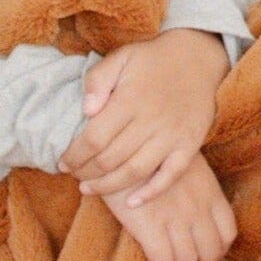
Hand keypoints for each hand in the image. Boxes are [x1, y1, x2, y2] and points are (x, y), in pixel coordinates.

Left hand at [58, 29, 228, 205]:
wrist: (197, 57)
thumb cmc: (151, 60)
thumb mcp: (121, 57)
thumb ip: (98, 80)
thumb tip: (86, 111)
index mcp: (129, 100)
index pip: (94, 138)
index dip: (75, 155)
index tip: (63, 162)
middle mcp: (151, 121)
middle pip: (111, 158)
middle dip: (86, 172)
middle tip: (74, 176)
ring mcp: (172, 136)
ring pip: (135, 172)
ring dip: (109, 186)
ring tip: (89, 189)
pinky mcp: (189, 146)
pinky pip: (170, 176)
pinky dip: (150, 193)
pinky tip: (131, 203)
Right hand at [97, 152, 237, 260]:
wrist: (120, 143)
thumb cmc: (150, 151)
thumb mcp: (184, 162)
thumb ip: (196, 186)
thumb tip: (197, 207)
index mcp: (209, 192)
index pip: (228, 233)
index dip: (219, 248)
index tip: (206, 251)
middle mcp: (197, 208)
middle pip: (211, 251)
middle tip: (184, 258)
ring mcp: (174, 218)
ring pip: (187, 260)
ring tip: (165, 257)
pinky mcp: (149, 225)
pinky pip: (162, 259)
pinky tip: (150, 259)